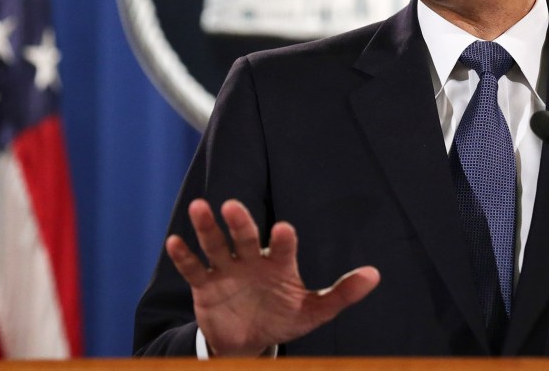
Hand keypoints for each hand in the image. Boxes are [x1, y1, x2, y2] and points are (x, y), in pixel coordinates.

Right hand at [165, 198, 380, 356]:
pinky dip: (183, 256)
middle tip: (232, 206)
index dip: (283, 239)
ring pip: (215, 244)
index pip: (282, 247)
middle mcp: (251, 259)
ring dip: (206, 227)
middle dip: (239, 222)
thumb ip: (341, 294)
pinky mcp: (205, 285)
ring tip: (198, 207)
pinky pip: (193, 268)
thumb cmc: (284, 319)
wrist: (249, 342)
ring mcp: (226, 270)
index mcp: (278, 263)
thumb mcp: (313, 312)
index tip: (284, 230)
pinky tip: (174, 241)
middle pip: (244, 237)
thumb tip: (374, 275)